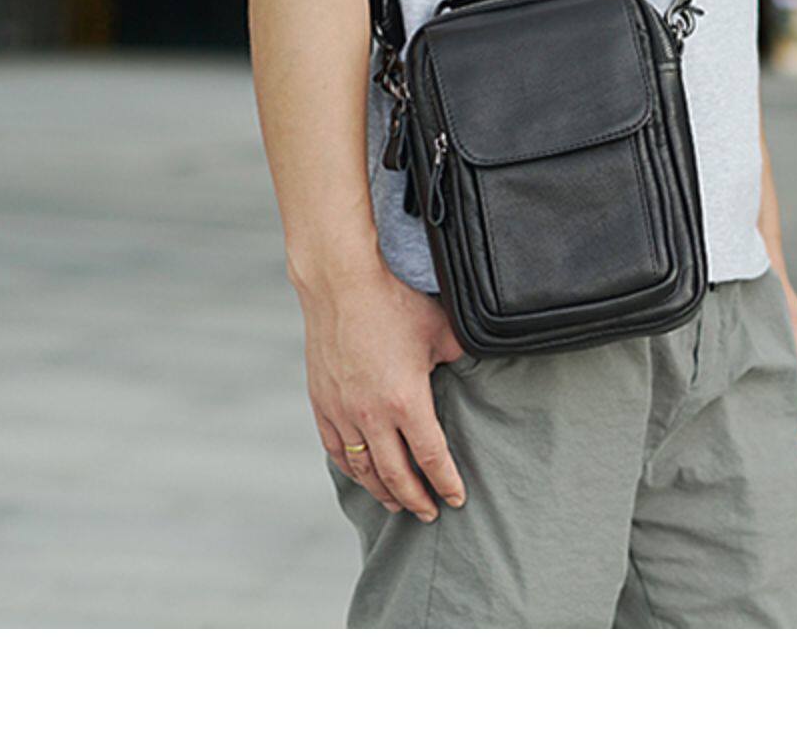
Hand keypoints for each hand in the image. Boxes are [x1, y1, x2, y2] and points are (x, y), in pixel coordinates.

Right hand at [296, 254, 467, 520]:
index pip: (430, 457)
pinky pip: (336, 449)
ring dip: (382, 491)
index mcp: (405, 400)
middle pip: (395, 475)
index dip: (445, 482)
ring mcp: (342, 411)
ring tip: (398, 503)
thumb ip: (460, 358)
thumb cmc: (393, 301)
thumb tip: (474, 370)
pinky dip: (352, 469)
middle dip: (416, 499)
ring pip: (363, 469)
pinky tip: (363, 475)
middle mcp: (370, 414)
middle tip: (430, 513)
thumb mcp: (441, 329)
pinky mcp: (322, 402)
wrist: (340, 283)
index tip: (456, 498)